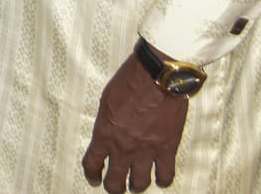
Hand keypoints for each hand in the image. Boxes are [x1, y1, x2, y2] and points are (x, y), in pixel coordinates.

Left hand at [82, 50, 188, 190]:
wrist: (157, 77)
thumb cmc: (129, 82)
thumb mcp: (107, 101)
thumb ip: (106, 123)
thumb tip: (107, 133)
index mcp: (104, 134)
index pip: (92, 164)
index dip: (92, 175)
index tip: (94, 178)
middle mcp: (124, 147)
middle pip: (115, 182)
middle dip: (113, 187)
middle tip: (115, 186)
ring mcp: (146, 151)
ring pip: (140, 184)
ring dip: (136, 185)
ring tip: (136, 183)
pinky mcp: (167, 149)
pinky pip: (165, 175)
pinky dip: (162, 179)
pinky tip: (160, 178)